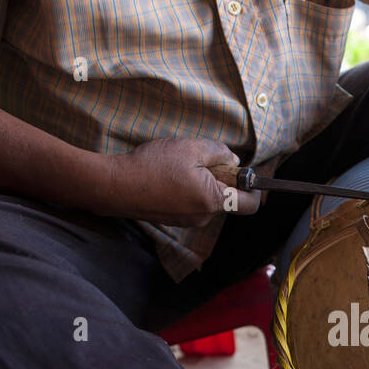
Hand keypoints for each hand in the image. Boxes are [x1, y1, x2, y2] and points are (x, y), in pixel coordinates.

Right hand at [97, 137, 260, 226]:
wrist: (114, 186)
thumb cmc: (152, 166)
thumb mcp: (190, 148)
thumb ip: (219, 152)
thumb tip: (234, 159)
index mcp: (212, 201)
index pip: (250, 204)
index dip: (254, 187)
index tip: (245, 172)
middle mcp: (203, 217)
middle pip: (227, 198)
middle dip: (221, 178)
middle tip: (200, 159)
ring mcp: (187, 221)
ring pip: (208, 199)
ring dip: (202, 181)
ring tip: (179, 166)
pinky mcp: (173, 219)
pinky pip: (191, 203)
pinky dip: (187, 188)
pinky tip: (168, 176)